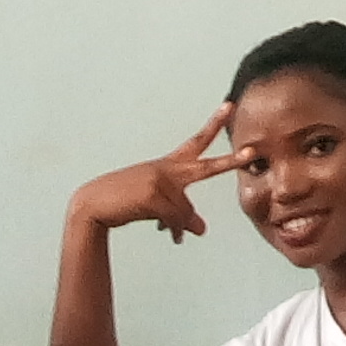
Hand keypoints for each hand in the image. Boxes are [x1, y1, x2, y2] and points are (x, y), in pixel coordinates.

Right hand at [69, 102, 248, 242]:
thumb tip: (202, 230)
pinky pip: (176, 220)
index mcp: (167, 165)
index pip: (196, 141)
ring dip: (180, 226)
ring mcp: (160, 181)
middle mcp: (167, 169)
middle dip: (229, 162)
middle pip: (205, 166)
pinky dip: (176, 231)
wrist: (93, 205)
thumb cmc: (124, 202)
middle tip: (252, 153)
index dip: (214, 124)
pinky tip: (173, 237)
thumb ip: (181, 214)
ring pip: (186, 210)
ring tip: (175, 235)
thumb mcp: (157, 205)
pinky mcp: (153, 195)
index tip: (229, 108)